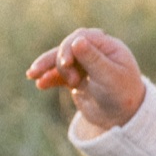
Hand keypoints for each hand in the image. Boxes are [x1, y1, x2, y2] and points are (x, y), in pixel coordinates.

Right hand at [26, 28, 144, 133]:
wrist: (123, 119)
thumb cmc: (123, 96)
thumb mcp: (110, 77)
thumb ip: (94, 59)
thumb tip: (77, 40)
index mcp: (109, 46)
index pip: (82, 37)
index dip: (69, 47)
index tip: (65, 63)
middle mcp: (96, 52)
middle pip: (68, 47)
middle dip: (62, 62)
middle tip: (72, 82)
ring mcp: (84, 64)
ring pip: (60, 60)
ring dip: (47, 67)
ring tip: (32, 75)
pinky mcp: (75, 77)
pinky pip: (58, 74)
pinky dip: (48, 78)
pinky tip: (39, 84)